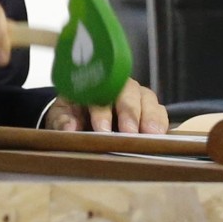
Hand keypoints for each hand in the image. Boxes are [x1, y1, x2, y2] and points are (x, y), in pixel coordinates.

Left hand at [44, 78, 166, 132]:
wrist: (80, 117)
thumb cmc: (71, 114)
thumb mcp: (61, 117)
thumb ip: (63, 121)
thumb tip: (69, 129)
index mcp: (93, 85)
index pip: (98, 92)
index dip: (102, 111)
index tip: (102, 130)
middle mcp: (117, 87)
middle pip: (127, 92)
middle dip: (129, 112)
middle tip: (129, 132)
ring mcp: (136, 96)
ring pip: (147, 99)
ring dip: (150, 117)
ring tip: (150, 135)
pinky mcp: (151, 110)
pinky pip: (161, 111)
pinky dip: (161, 123)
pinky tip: (160, 136)